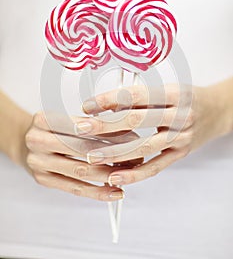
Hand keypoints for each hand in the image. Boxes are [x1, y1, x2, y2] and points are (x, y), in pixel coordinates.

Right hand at [24, 112, 140, 200]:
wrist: (25, 142)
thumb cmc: (52, 129)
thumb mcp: (67, 118)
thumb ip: (92, 123)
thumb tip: (127, 133)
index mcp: (43, 119)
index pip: (82, 126)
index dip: (110, 133)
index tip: (133, 138)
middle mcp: (37, 140)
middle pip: (82, 149)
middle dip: (112, 154)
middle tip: (135, 158)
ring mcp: (38, 162)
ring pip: (80, 170)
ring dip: (108, 174)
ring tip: (128, 175)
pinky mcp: (43, 180)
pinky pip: (74, 188)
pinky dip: (96, 192)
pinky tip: (113, 192)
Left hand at [79, 81, 231, 185]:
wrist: (218, 111)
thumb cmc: (189, 98)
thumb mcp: (169, 88)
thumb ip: (141, 96)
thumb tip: (108, 104)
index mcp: (174, 94)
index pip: (136, 96)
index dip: (109, 100)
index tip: (88, 105)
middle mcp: (179, 115)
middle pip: (136, 120)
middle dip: (105, 125)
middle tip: (81, 127)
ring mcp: (181, 137)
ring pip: (143, 146)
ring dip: (115, 152)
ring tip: (91, 155)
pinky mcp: (180, 154)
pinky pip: (155, 166)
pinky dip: (134, 173)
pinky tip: (115, 176)